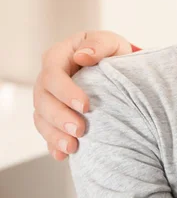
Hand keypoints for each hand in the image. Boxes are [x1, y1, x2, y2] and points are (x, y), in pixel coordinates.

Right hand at [33, 30, 132, 160]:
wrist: (115, 65)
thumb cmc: (110, 51)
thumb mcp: (110, 42)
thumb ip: (98, 45)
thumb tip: (83, 55)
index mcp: (58, 56)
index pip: (53, 74)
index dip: (66, 91)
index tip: (86, 105)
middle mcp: (48, 78)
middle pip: (42, 99)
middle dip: (59, 117)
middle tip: (80, 130)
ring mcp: (49, 98)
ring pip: (41, 118)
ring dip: (54, 134)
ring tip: (72, 147)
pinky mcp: (53, 115)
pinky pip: (47, 131)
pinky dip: (53, 144)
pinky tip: (63, 155)